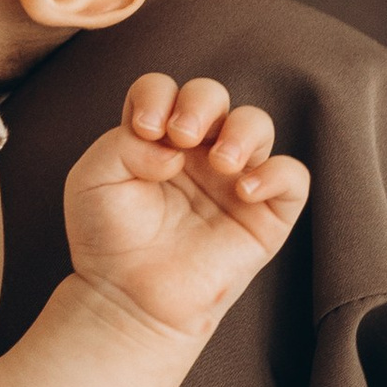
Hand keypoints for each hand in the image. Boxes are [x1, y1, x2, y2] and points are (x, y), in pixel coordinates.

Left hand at [65, 75, 311, 345]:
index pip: (163, 89)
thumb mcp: (93, 179)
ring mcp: (232, 178)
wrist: (129, 297)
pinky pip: (293, 176)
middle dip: (200, 103)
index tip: (143, 129)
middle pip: (212, 95)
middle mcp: (196, 150)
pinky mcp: (264, 213)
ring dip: (241, 131)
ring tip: (220, 162)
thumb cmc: (108, 237)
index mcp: (153, 136)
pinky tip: (243, 191)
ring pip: (257, 123)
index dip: (157, 95)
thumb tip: (175, 149)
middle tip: (181, 137)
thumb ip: (123, 145)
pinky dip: (276, 173)